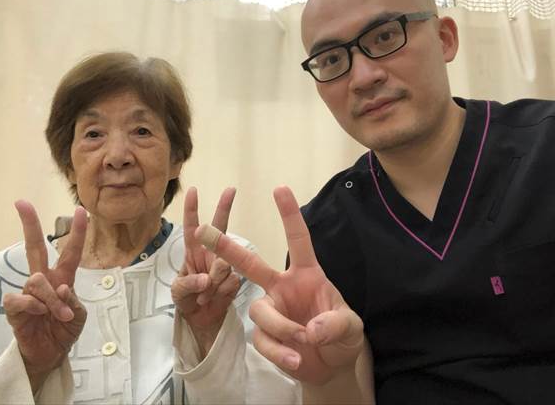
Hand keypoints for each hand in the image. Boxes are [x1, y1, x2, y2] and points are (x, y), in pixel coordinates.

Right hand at [3, 200, 87, 391]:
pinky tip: (40, 314)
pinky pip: (21, 298)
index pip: (70, 251)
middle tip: (22, 203)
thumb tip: (62, 288)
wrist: (50, 355)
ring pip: (36, 280)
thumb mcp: (80, 315)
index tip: (81, 210)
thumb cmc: (65, 331)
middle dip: (29, 224)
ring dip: (52, 299)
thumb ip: (74, 300)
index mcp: (63, 278)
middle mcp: (44, 280)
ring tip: (61, 315)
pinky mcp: (14, 308)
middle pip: (35, 247)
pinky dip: (34, 306)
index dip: (77, 231)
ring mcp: (28, 292)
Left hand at [171, 187, 240, 356]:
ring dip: (212, 282)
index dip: (192, 209)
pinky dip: (219, 292)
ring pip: (225, 263)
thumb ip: (189, 283)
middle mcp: (211, 254)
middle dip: (224, 207)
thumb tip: (206, 279)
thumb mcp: (178, 292)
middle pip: (220, 228)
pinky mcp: (234, 280)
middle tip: (230, 189)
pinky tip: (214, 298)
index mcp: (193, 252)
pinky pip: (231, 282)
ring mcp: (224, 266)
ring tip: (203, 295)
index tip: (193, 191)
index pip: (192, 227)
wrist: (201, 321)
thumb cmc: (186, 300)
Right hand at [196, 186, 364, 385]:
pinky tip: (296, 360)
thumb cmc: (341, 336)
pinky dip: (279, 352)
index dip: (289, 215)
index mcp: (306, 275)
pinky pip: (261, 339)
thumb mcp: (350, 328)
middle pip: (250, 265)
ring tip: (303, 342)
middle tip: (204, 231)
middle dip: (227, 248)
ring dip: (280, 327)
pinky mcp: (265, 337)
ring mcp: (272, 311)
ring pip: (258, 310)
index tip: (280, 188)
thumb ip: (334, 324)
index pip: (297, 241)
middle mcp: (282, 287)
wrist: (332, 366)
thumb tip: (308, 329)